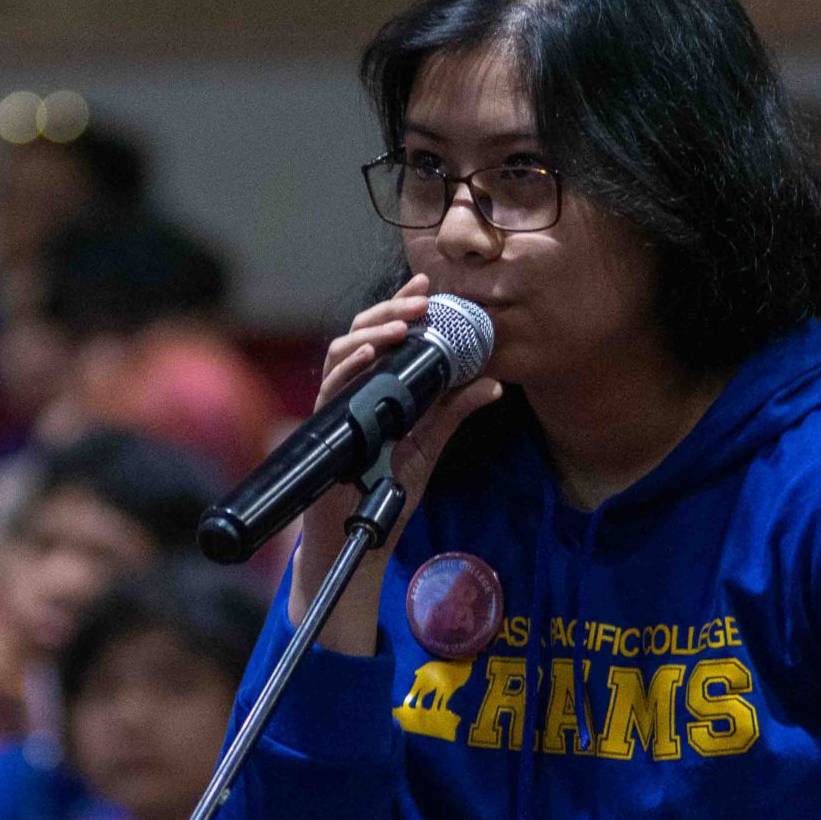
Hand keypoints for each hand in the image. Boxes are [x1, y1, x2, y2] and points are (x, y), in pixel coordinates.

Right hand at [290, 275, 502, 630]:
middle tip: (421, 300)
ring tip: (401, 324)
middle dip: (390, 310)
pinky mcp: (326, 425)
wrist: (361, 532)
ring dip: (371, 332)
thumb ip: (455, 411)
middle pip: (362, 333)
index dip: (401, 306)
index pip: (386, 335)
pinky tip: (372, 355)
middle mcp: (353, 389)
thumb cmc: (387, 489)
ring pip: (342, 351)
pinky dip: (350, 366)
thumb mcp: (430, 444)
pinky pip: (332, 387)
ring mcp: (337, 404)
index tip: (427, 286)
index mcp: (376, 387)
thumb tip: (494, 382)